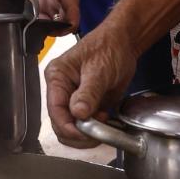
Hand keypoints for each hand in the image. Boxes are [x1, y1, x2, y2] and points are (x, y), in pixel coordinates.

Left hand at [13, 0, 78, 27]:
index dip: (69, 24)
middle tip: (39, 31)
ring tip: (32, 28)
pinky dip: (37, 21)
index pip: (74, 11)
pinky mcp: (43, 2)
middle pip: (65, 20)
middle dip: (55, 29)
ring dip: (45, 27)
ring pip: (53, 21)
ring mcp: (53, 1)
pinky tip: (28, 22)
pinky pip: (42, 16)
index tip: (56, 31)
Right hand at [44, 24, 139, 147]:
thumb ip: (88, 92)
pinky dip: (96, 130)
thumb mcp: (99, 69)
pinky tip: (107, 120)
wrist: (124, 43)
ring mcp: (73, 99)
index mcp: (57, 78)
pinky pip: (86, 126)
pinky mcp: (86, 105)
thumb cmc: (109, 47)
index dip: (69, 127)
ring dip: (88, 133)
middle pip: (61, 124)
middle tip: (99, 130)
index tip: (87, 134)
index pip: (55, 111)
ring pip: (72, 129)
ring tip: (104, 120)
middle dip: (79, 133)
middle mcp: (61, 91)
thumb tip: (78, 113)